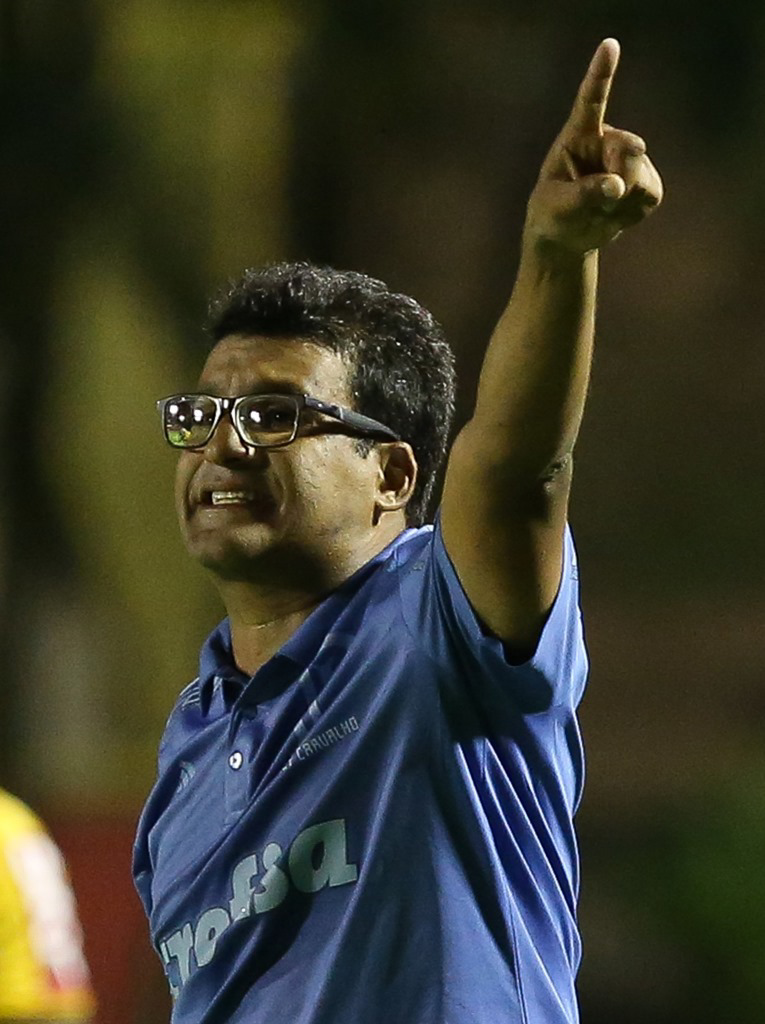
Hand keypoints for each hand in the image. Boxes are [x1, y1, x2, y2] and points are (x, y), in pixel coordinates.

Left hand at [524, 38, 662, 254]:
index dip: (601, 74)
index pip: (591, 101)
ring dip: (623, 200)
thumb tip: (617, 186)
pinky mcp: (645, 180)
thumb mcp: (558, 206)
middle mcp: (606, 140)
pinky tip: (617, 212)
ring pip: (641, 175)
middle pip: (630, 147)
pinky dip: (634, 211)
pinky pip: (651, 193)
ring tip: (601, 208)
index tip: (609, 45)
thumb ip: (584, 194)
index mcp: (578, 136)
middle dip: (621, 177)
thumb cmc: (553, 213)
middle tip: (602, 200)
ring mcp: (628, 159)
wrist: (568, 236)